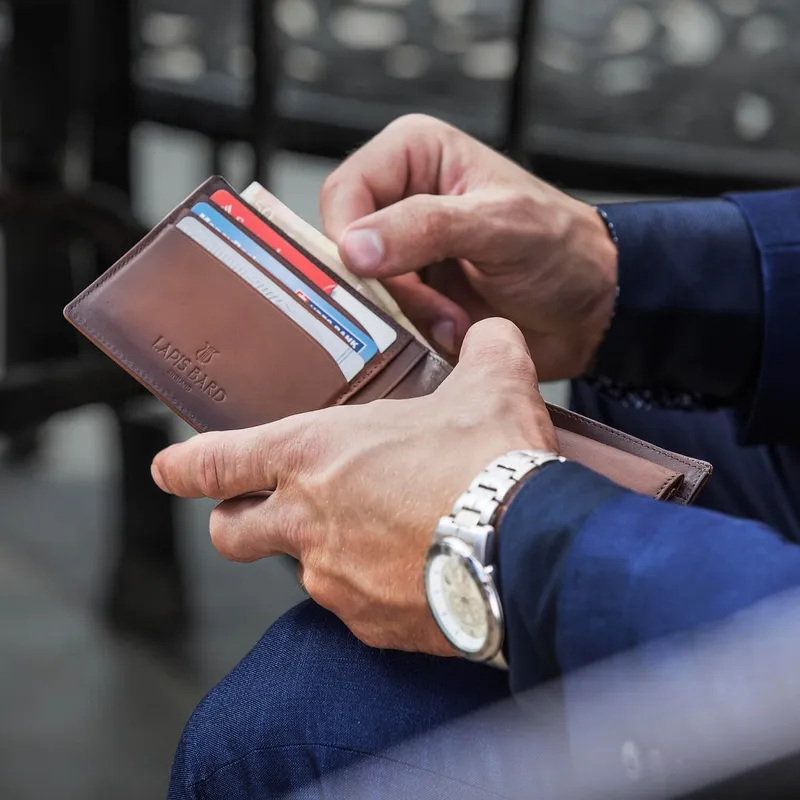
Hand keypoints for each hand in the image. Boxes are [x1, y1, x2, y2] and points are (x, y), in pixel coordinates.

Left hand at [151, 319, 556, 654]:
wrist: (526, 549)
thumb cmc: (491, 462)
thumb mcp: (490, 384)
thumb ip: (481, 348)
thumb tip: (490, 333)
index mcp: (315, 454)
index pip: (217, 462)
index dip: (186, 467)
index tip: (172, 470)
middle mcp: (308, 521)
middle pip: (232, 532)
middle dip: (238, 521)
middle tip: (269, 510)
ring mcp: (334, 580)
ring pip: (300, 572)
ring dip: (324, 553)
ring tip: (381, 534)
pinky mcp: (369, 624)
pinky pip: (352, 606)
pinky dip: (371, 589)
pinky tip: (414, 570)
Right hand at [321, 114, 617, 379]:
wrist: (589, 309)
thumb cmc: (560, 250)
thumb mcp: (499, 226)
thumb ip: (425, 228)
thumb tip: (352, 248)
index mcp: (414, 155)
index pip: (344, 193)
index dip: (347, 238)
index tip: (373, 276)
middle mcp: (398, 200)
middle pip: (343, 247)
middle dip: (383, 286)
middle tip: (431, 307)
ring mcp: (402, 253)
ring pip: (358, 290)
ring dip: (402, 315)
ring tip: (452, 321)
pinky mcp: (410, 295)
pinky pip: (379, 319)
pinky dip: (410, 334)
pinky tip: (452, 332)